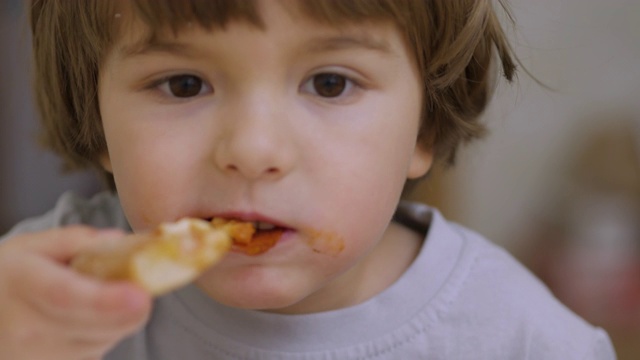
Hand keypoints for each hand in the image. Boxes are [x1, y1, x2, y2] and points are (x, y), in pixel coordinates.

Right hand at [0, 226, 151, 359]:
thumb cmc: (10, 276)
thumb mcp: (32, 246)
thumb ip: (76, 240)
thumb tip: (118, 241)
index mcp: (21, 284)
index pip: (67, 297)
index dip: (106, 300)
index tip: (140, 296)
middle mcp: (25, 328)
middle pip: (94, 326)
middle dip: (130, 311)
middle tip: (145, 289)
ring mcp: (35, 357)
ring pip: (101, 342)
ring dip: (118, 321)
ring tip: (105, 299)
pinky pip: (94, 352)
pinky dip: (105, 334)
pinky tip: (91, 319)